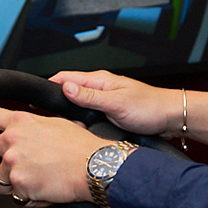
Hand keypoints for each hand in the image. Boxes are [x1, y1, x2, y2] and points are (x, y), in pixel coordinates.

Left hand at [0, 105, 111, 204]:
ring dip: (11, 185)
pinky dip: (28, 197)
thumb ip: (33, 126)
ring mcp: (14, 163)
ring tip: (35, 179)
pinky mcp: (20, 184)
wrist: (95, 166)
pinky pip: (15, 197)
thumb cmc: (82, 147)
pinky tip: (44, 188)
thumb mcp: (56, 123)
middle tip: (0, 169)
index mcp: (21, 122)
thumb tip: (26, 130)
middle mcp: (13, 140)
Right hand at [47, 69, 175, 136]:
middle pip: (69, 91)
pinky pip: (89, 112)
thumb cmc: (150, 108)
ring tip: (56, 124)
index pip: (65, 78)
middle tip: (41, 116)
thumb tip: (66, 87)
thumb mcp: (116, 104)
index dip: (48, 86)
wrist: (171, 117)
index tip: (35, 99)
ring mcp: (105, 99)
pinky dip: (80, 119)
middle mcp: (100, 88)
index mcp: (99, 80)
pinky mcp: (110, 111)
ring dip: (68, 111)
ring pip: (78, 103)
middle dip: (54, 101)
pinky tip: (77, 129)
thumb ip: (90, 96)